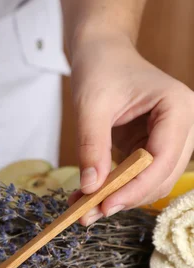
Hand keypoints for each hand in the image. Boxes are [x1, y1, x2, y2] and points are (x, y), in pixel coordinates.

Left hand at [68, 35, 193, 224]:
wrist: (102, 53)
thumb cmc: (100, 69)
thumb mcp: (90, 106)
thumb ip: (92, 146)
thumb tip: (90, 188)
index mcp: (178, 107)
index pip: (163, 158)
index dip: (136, 187)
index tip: (105, 205)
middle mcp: (184, 124)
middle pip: (162, 175)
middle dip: (126, 197)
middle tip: (88, 214)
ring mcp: (172, 136)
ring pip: (153, 180)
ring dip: (120, 197)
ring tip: (83, 209)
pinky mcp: (155, 145)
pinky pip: (139, 174)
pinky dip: (117, 188)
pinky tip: (89, 195)